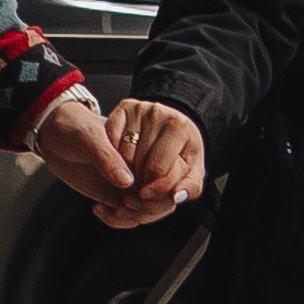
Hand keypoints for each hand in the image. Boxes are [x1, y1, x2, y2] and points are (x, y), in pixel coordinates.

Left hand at [34, 88, 203, 227]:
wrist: (55, 136)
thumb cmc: (74, 127)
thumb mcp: (88, 137)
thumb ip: (108, 157)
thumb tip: (127, 181)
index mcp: (148, 142)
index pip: (174, 168)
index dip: (163, 185)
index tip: (143, 191)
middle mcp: (145, 163)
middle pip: (167, 194)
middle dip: (150, 206)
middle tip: (126, 202)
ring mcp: (133, 181)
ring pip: (151, 209)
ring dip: (135, 216)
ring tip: (114, 209)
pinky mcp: (118, 195)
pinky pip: (130, 216)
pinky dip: (119, 220)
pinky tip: (100, 210)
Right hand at [105, 97, 205, 215]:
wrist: (169, 127)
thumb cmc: (180, 152)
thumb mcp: (191, 169)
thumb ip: (189, 187)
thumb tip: (177, 197)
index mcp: (181, 127)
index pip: (159, 167)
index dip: (152, 187)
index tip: (147, 195)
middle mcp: (161, 112)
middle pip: (140, 160)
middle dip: (139, 180)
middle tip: (140, 186)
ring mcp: (142, 108)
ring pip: (124, 152)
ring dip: (125, 171)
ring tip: (134, 174)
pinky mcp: (125, 106)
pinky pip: (112, 139)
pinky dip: (113, 155)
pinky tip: (122, 160)